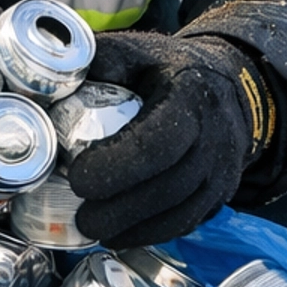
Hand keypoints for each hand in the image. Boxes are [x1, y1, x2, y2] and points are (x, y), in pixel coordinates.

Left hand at [66, 28, 273, 247]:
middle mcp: (214, 138)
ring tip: (92, 230)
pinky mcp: (220, 194)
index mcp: (190, 97)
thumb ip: (102, 61)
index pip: (156, 143)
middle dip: (118, 210)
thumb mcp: (140, 51)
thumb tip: (56, 78)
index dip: (115, 167)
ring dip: (132, 229)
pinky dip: (150, 234)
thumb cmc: (174, 70)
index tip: (77, 178)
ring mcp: (221, 171)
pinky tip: (118, 235)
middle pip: (167, 187)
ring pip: (179, 214)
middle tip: (80, 216)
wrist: (230, 87)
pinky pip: (186, 223)